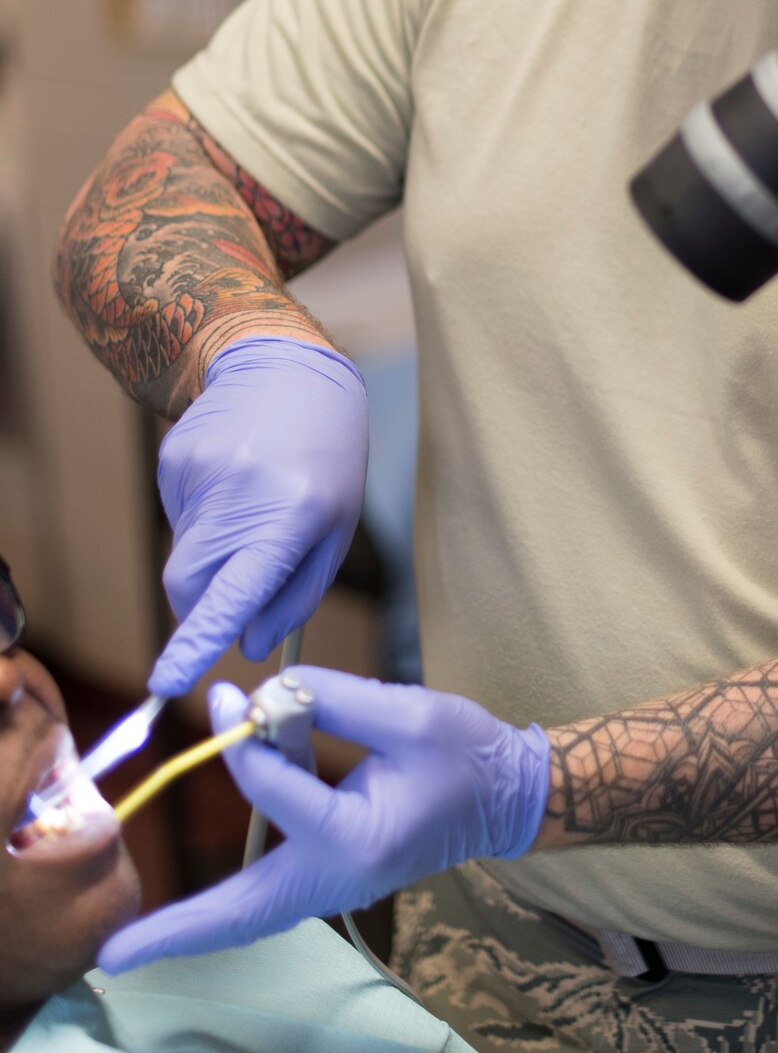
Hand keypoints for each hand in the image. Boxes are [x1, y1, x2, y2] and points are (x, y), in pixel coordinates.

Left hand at [97, 667, 551, 971]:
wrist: (506, 794)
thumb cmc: (466, 750)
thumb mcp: (406, 710)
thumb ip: (331, 699)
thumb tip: (260, 698)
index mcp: (362, 834)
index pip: (280, 786)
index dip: (248, 737)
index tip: (226, 696)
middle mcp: (344, 876)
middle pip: (248, 911)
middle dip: (180, 930)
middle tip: (114, 954)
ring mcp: (339, 887)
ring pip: (255, 913)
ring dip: (197, 926)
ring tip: (135, 946)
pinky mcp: (335, 879)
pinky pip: (270, 899)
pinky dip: (229, 909)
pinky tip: (189, 919)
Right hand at [149, 339, 368, 696]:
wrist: (289, 368)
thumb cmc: (327, 457)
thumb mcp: (336, 528)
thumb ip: (296, 594)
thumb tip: (250, 644)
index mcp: (289, 516)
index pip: (232, 594)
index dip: (198, 643)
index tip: (166, 683)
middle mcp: (237, 494)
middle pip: (187, 586)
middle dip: (204, 605)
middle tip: (242, 580)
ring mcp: (198, 473)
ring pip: (183, 553)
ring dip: (211, 553)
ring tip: (252, 505)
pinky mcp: (173, 460)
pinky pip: (178, 518)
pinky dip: (202, 519)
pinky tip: (233, 482)